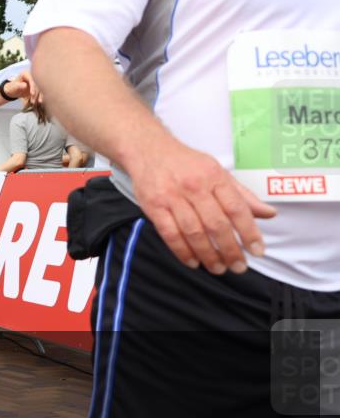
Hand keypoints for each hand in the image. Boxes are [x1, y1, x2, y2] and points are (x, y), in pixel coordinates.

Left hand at [4, 71, 38, 102]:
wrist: (12, 91)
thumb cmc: (12, 88)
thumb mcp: (14, 87)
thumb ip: (19, 86)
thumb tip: (25, 85)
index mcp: (26, 74)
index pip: (31, 80)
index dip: (33, 87)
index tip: (32, 94)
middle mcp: (31, 76)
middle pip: (37, 84)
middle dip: (36, 93)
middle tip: (32, 101)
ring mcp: (34, 82)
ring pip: (40, 88)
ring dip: (38, 96)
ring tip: (34, 102)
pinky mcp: (36, 87)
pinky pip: (40, 92)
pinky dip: (40, 96)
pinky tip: (39, 101)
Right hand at [126, 136, 275, 274]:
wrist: (148, 150)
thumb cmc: (185, 163)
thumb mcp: (218, 172)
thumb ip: (242, 195)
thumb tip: (268, 213)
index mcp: (214, 177)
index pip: (237, 209)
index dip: (249, 233)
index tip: (257, 251)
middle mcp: (194, 186)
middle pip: (216, 224)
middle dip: (230, 250)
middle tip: (238, 266)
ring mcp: (172, 197)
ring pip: (194, 232)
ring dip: (208, 255)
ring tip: (218, 268)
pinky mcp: (154, 206)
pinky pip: (170, 234)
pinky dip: (182, 251)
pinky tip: (193, 261)